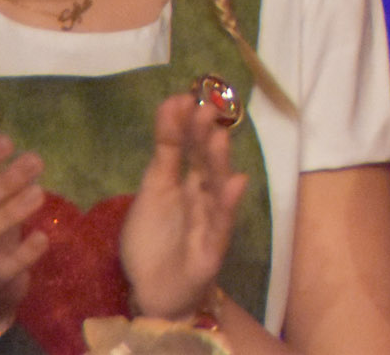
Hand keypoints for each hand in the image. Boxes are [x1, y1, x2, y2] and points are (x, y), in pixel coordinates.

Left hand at [120, 95, 248, 320]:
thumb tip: (171, 103)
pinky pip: (222, 223)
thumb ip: (163, 152)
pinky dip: (229, 204)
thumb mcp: (152, 191)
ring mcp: (210, 219)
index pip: (188, 145)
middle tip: (206, 108)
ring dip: (220, 163)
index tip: (182, 98)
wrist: (153, 292)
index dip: (185, 124)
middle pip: (206, 162)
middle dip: (206, 135)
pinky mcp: (213, 246)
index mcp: (188, 179)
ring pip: (217, 187)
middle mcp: (203, 194)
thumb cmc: (154, 240)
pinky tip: (236, 183)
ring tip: (219, 137)